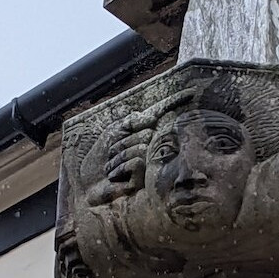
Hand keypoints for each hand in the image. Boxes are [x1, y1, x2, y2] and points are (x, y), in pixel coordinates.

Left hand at [83, 88, 195, 205]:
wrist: (87, 184)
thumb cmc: (98, 159)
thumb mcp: (112, 133)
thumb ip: (132, 121)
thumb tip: (152, 116)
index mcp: (145, 133)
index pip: (162, 114)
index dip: (177, 102)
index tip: (191, 92)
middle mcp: (153, 147)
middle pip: (147, 133)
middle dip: (122, 143)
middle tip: (110, 154)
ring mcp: (152, 164)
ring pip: (142, 148)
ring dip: (119, 157)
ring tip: (111, 168)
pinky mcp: (148, 180)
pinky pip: (138, 162)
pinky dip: (121, 167)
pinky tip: (115, 177)